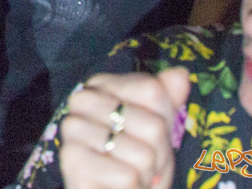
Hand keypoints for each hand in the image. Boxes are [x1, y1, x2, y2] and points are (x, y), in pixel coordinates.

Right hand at [57, 68, 189, 188]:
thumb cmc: (137, 161)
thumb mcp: (158, 129)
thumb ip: (166, 99)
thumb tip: (181, 74)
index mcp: (101, 84)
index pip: (152, 91)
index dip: (165, 121)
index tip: (150, 136)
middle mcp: (80, 99)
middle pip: (153, 126)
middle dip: (158, 153)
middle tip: (143, 163)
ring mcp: (72, 128)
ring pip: (142, 155)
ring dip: (146, 174)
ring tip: (131, 174)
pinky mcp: (70, 159)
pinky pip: (127, 176)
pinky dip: (132, 187)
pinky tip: (115, 185)